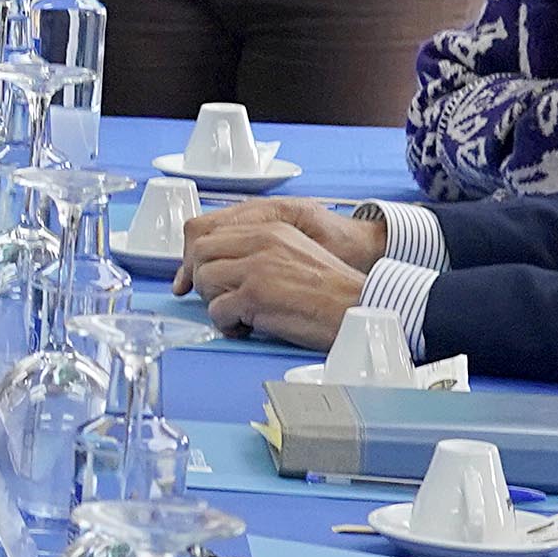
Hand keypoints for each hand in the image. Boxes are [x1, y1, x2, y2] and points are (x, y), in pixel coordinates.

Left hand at [183, 200, 371, 349]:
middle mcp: (260, 242)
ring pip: (204, 280)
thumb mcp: (295, 252)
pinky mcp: (256, 295)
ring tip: (237, 315)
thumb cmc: (331, 290)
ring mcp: (256, 268)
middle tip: (221, 298)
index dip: (201, 259)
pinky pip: (217, 310)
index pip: (211, 232)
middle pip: (200, 253)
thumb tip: (225, 266)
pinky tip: (246, 327)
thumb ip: (260, 251)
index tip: (206, 277)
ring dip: (214, 302)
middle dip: (203, 279)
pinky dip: (226, 324)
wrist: (357, 308)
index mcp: (270, 229)